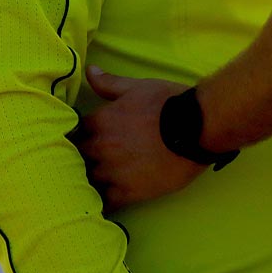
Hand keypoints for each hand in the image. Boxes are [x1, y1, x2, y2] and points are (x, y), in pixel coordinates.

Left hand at [75, 67, 205, 210]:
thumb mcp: (137, 87)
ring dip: (91, 180)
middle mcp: (99, 148)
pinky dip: (103, 201)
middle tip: (92, 161)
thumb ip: (109, 83)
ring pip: (88, 181)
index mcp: (99, 121)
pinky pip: (105, 202)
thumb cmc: (168, 102)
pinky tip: (106, 200)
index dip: (80, 136)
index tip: (85, 139)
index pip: (74, 133)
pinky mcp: (128, 193)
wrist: (197, 128)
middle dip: (83, 158)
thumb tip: (89, 70)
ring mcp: (112, 172)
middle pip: (77, 158)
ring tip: (99, 182)